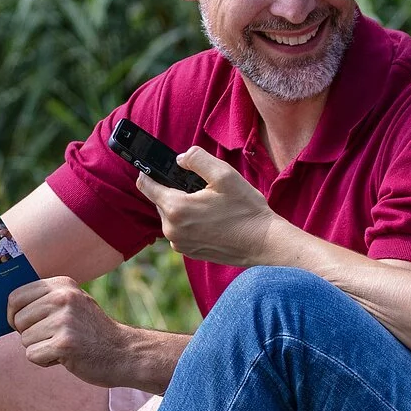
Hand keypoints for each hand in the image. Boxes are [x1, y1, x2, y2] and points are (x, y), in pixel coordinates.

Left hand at [8, 276, 134, 386]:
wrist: (123, 352)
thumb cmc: (92, 331)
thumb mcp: (73, 303)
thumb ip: (45, 300)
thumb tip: (7, 308)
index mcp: (62, 285)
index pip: (16, 297)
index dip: (13, 315)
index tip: (24, 325)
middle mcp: (63, 298)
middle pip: (17, 320)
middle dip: (29, 334)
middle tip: (53, 338)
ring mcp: (64, 320)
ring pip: (24, 340)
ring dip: (40, 348)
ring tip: (63, 346)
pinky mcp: (64, 344)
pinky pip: (33, 355)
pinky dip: (45, 361)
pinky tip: (65, 357)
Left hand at [140, 147, 288, 267]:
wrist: (263, 242)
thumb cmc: (246, 210)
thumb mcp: (224, 175)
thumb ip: (196, 159)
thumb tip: (179, 158)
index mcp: (177, 209)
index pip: (146, 186)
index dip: (147, 172)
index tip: (152, 166)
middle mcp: (172, 230)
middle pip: (160, 201)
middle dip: (173, 190)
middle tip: (199, 187)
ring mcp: (180, 244)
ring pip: (171, 216)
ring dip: (183, 207)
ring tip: (209, 203)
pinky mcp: (190, 252)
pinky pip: (181, 230)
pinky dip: (190, 222)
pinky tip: (211, 218)